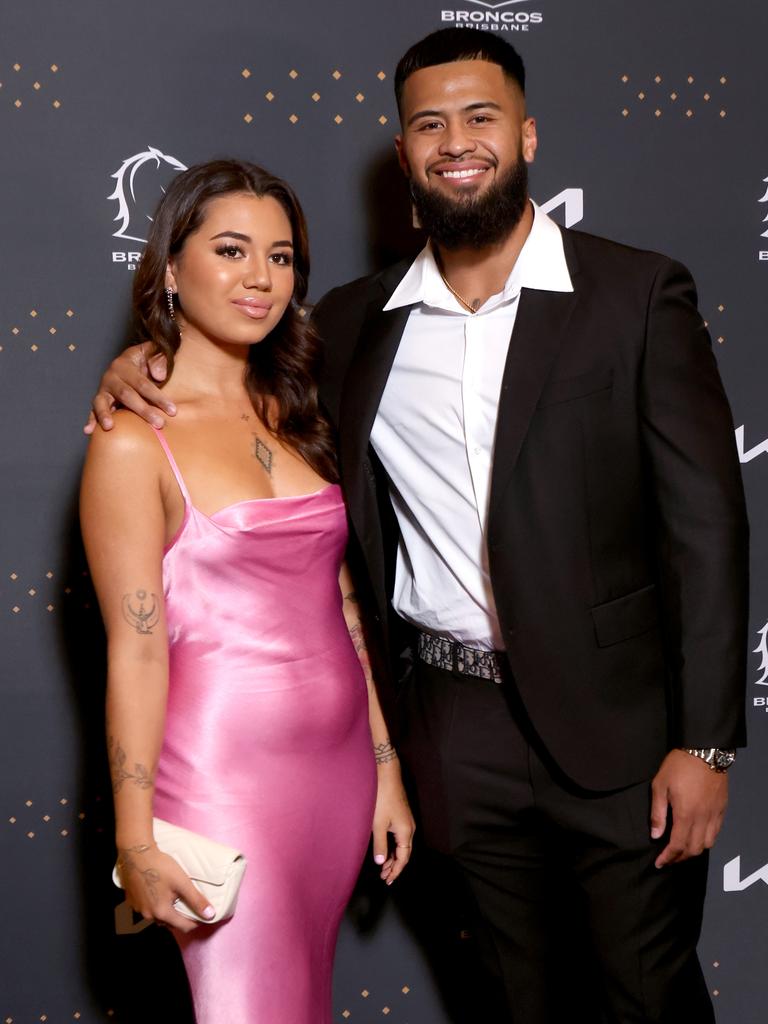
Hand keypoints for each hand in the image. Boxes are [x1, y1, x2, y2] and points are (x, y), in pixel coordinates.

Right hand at [84, 344, 174, 432]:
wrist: (129, 361)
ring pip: (103, 402)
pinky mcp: (99, 400)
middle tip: (159, 423)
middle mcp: (111, 377)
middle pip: (126, 395)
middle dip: (143, 410)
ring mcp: (103, 389)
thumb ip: (159, 358)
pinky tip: (89, 430)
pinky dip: (91, 420)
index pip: (143, 383)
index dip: (158, 397)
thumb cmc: (146, 359)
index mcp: (125, 365)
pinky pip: (93, 410)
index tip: (173, 410)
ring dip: (105, 414)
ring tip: (109, 427)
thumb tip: (159, 376)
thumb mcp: (153, 352)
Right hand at [118, 845, 215, 932]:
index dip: (196, 922)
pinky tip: (159, 892)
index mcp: (162, 913)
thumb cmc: (160, 867)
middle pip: (169, 923)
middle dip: (181, 917)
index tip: (202, 915)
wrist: (136, 853)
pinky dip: (155, 904)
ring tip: (174, 898)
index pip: (184, 927)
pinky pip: (147, 908)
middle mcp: (148, 915)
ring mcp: (138, 908)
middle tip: (189, 905)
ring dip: (167, 911)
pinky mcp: (131, 900)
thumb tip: (210, 915)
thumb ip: (196, 900)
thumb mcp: (182, 883)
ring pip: (157, 916)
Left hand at [371, 766, 414, 884]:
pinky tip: (385, 849)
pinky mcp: (401, 816)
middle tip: (385, 877)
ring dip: (393, 856)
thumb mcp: (378, 825)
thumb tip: (381, 863)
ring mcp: (407, 822)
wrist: (387, 776)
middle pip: (405, 853)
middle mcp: (410, 828)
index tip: (388, 880)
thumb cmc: (382, 799)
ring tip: (383, 867)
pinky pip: (400, 837)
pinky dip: (393, 846)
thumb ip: (380, 845)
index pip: (403, 858)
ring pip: (402, 845)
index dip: (396, 871)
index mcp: (406, 833)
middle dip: (395, 866)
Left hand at [650, 749, 727, 868]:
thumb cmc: (678, 766)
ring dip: (694, 851)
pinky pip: (716, 833)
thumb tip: (656, 835)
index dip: (668, 857)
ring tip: (681, 849)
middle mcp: (703, 818)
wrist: (704, 750)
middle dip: (680, 858)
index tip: (659, 863)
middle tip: (668, 858)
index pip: (678, 845)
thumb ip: (658, 813)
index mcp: (686, 814)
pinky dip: (706, 840)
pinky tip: (696, 836)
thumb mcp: (660, 786)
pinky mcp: (722, 809)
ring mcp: (714, 814)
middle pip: (694, 850)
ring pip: (707, 844)